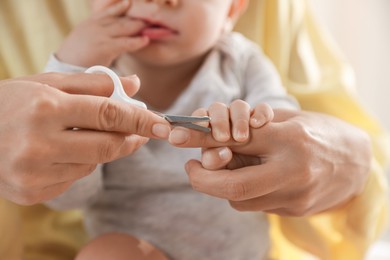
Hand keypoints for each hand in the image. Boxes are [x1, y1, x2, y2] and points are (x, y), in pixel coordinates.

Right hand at [0, 72, 169, 204]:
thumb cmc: (10, 103)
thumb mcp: (47, 83)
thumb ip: (93, 83)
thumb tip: (134, 84)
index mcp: (45, 110)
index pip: (108, 114)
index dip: (140, 120)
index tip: (162, 124)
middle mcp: (39, 145)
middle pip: (108, 146)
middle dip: (130, 139)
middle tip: (142, 133)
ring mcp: (33, 174)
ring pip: (93, 164)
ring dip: (100, 149)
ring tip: (83, 135)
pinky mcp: (31, 193)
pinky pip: (74, 179)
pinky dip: (78, 164)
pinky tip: (62, 152)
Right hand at [56, 0, 147, 66]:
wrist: (64, 65)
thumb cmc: (77, 55)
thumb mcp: (87, 37)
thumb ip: (100, 32)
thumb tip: (116, 34)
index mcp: (93, 21)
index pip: (112, 10)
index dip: (125, 7)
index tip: (137, 3)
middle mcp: (96, 25)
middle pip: (122, 17)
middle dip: (139, 15)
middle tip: (155, 14)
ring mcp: (100, 35)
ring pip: (125, 27)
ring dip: (141, 26)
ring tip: (155, 25)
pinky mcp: (104, 47)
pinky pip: (124, 43)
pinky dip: (136, 41)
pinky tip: (146, 40)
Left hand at [169, 109, 371, 215]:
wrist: (358, 161)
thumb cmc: (319, 131)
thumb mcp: (286, 119)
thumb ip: (251, 127)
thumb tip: (211, 135)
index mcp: (291, 138)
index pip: (236, 139)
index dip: (201, 139)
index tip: (179, 138)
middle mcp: (294, 172)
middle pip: (234, 185)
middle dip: (203, 179)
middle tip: (191, 168)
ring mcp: (296, 197)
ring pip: (241, 199)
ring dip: (222, 185)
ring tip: (223, 168)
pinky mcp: (295, 210)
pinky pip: (255, 205)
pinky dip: (242, 192)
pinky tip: (247, 178)